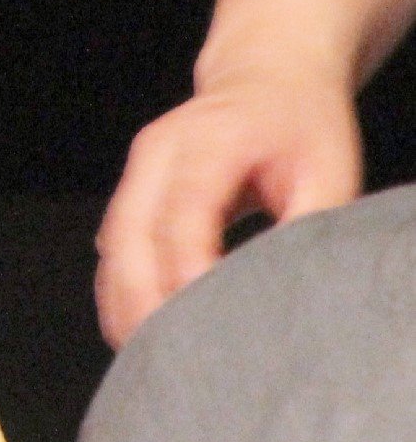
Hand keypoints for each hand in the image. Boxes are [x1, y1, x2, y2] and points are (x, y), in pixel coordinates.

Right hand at [95, 59, 359, 345]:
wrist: (265, 76)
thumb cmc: (302, 125)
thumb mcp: (331, 169)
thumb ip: (312, 225)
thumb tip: (294, 292)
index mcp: (206, 141)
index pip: (184, 216)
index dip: (189, 274)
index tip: (208, 328)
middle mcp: (155, 155)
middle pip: (129, 237)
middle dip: (143, 303)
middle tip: (171, 365)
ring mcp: (135, 173)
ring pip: (111, 248)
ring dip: (124, 304)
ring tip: (154, 363)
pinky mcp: (130, 195)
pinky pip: (110, 251)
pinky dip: (120, 293)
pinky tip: (141, 334)